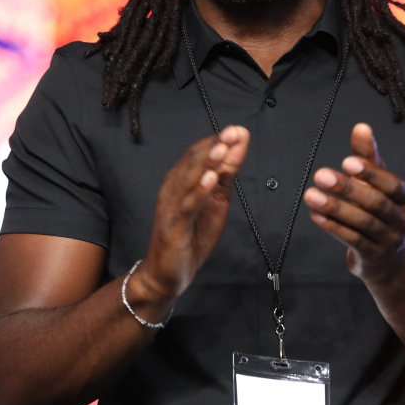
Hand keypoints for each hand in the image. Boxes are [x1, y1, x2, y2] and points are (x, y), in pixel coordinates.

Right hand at [132, 126, 250, 317]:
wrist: (166, 274)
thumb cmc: (191, 236)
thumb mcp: (216, 201)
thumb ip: (225, 174)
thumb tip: (238, 146)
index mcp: (183, 179)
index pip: (200, 153)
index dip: (218, 140)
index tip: (238, 130)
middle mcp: (174, 188)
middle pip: (193, 160)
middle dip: (215, 145)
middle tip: (233, 132)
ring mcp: (172, 206)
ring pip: (189, 178)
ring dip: (206, 162)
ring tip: (222, 148)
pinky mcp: (174, 225)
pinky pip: (187, 205)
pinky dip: (199, 191)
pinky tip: (210, 179)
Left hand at [304, 123, 404, 282]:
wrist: (389, 259)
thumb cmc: (380, 210)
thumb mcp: (377, 184)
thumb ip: (368, 157)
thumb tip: (361, 127)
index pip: (392, 184)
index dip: (371, 173)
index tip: (347, 161)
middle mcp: (401, 219)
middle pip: (375, 203)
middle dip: (348, 188)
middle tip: (321, 175)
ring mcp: (387, 240)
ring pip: (362, 222)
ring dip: (335, 207)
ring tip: (311, 194)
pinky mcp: (372, 256)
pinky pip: (352, 239)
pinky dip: (333, 226)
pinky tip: (316, 214)